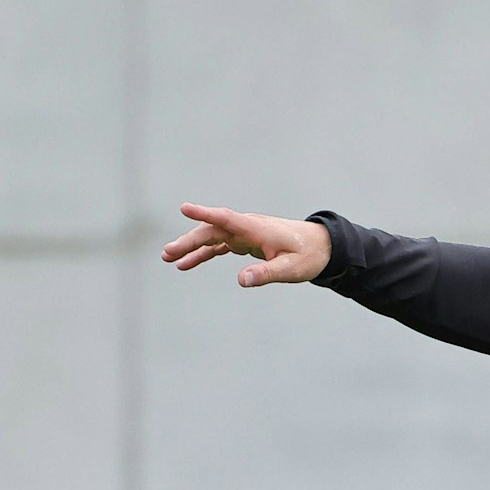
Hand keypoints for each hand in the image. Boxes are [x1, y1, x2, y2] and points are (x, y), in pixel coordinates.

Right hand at [160, 203, 331, 286]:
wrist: (321, 247)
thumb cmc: (308, 255)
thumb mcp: (290, 269)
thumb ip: (266, 273)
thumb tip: (242, 281)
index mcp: (256, 229)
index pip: (226, 218)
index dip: (205, 213)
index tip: (185, 208)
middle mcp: (246, 227)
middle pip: (212, 230)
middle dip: (189, 240)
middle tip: (168, 254)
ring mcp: (243, 234)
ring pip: (211, 237)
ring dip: (190, 247)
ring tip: (168, 258)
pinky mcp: (244, 242)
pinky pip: (218, 246)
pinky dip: (202, 254)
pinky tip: (186, 264)